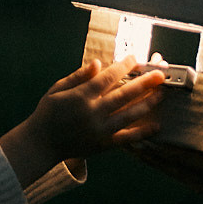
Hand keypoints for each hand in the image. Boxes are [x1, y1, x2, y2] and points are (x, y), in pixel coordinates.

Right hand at [0, 57, 164, 187]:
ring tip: (161, 94)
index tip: (135, 59)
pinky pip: (126, 138)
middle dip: (144, 83)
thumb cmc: (48, 113)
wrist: (41, 143)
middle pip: (123, 95)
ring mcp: (99, 130)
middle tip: (160, 74)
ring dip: (147, 103)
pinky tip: (156, 126)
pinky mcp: (103, 145)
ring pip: (129, 115)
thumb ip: (78, 76)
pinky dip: (142, 132)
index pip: (107, 78)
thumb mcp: (57, 88)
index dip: (123, 67)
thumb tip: (98, 63)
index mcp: (80, 96)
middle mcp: (92, 113)